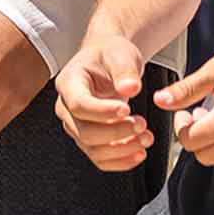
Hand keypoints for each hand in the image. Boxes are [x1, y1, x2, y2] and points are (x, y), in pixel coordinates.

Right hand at [55, 32, 155, 171]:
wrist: (109, 61)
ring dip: (121, 149)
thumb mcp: (121, 53)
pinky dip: (120, 161)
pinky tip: (139, 154)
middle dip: (116, 133)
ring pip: (92, 148)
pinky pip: (99, 158)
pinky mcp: (87, 138)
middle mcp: (66, 106)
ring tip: (147, 137)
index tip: (127, 110)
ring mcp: (75, 125)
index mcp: (69, 82)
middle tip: (142, 124)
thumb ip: (125, 70)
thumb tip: (130, 89)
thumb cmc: (111, 54)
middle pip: (84, 131)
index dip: (102, 112)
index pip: (79, 104)